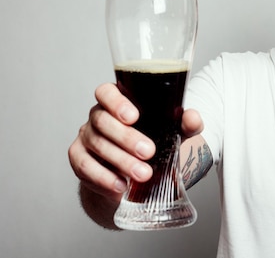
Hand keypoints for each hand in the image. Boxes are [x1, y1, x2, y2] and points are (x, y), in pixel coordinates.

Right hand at [68, 83, 203, 200]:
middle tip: (148, 152)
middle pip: (102, 121)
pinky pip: (84, 167)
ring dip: (120, 161)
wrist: (134, 176)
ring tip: (143, 173)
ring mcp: (86, 137)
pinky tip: (121, 185)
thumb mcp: (172, 133)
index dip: (116, 102)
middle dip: (126, 138)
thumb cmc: (152, 144)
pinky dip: (103, 178)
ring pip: (96, 145)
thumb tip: (193, 118)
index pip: (106, 92)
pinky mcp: (78, 160)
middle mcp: (98, 116)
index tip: (134, 116)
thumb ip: (185, 124)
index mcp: (118, 102)